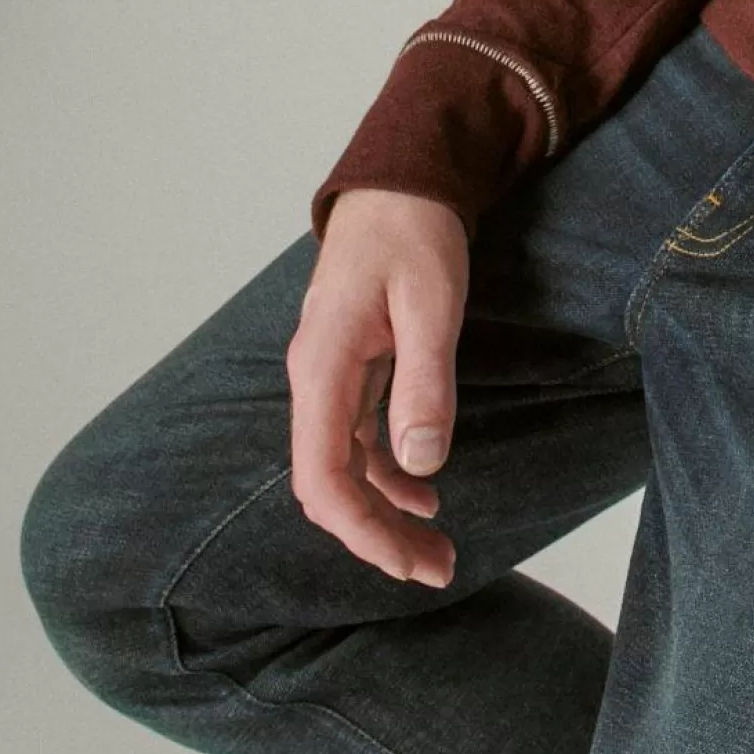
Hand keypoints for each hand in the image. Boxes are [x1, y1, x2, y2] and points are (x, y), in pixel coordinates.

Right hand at [285, 188, 466, 586]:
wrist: (400, 182)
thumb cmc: (414, 233)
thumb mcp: (432, 304)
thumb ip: (425, 383)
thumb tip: (422, 464)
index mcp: (323, 367)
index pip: (323, 476)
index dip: (362, 531)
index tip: (407, 564)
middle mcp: (315, 380)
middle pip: (331, 485)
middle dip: (377, 537)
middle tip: (437, 571)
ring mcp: (330, 378)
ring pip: (346, 468)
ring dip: (386, 514)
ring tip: (438, 550)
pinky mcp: (352, 371)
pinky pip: (359, 440)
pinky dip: (389, 475)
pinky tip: (425, 494)